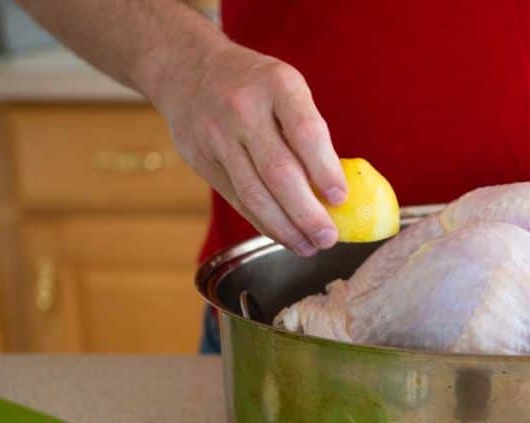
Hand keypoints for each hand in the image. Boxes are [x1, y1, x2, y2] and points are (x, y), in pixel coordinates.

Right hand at [152, 40, 345, 255]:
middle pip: (279, 172)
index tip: (341, 199)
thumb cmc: (255, 85)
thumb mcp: (286, 87)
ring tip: (310, 246)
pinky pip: (237, 200)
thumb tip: (337, 192)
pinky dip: (263, 223)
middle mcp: (243, 108)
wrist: (188, 69)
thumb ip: (308, 130)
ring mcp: (217, 135)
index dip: (325, 170)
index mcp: (277, 84)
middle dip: (307, 213)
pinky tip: (284, 236)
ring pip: (255, 194)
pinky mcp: (201, 160)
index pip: (305, 132)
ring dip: (285, 228)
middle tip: (329, 238)